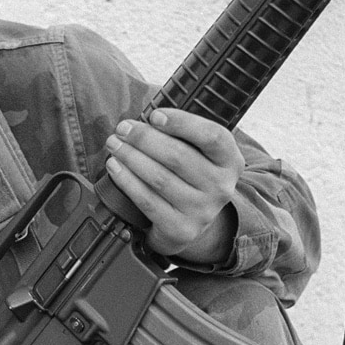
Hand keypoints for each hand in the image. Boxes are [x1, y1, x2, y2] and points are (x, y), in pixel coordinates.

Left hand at [104, 108, 243, 262]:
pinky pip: (147, 200)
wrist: (189, 223)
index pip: (212, 136)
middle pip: (179, 156)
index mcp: (230, 161)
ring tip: (114, 145)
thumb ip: (181, 135)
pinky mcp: (181, 229)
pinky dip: (127, 181)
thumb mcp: (199, 155)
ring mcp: (202, 211)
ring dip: (131, 157)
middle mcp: (221, 187)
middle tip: (122, 128)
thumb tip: (143, 121)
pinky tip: (115, 167)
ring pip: (159, 178)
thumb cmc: (189, 177)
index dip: (182, 123)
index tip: (155, 115)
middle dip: (144, 138)